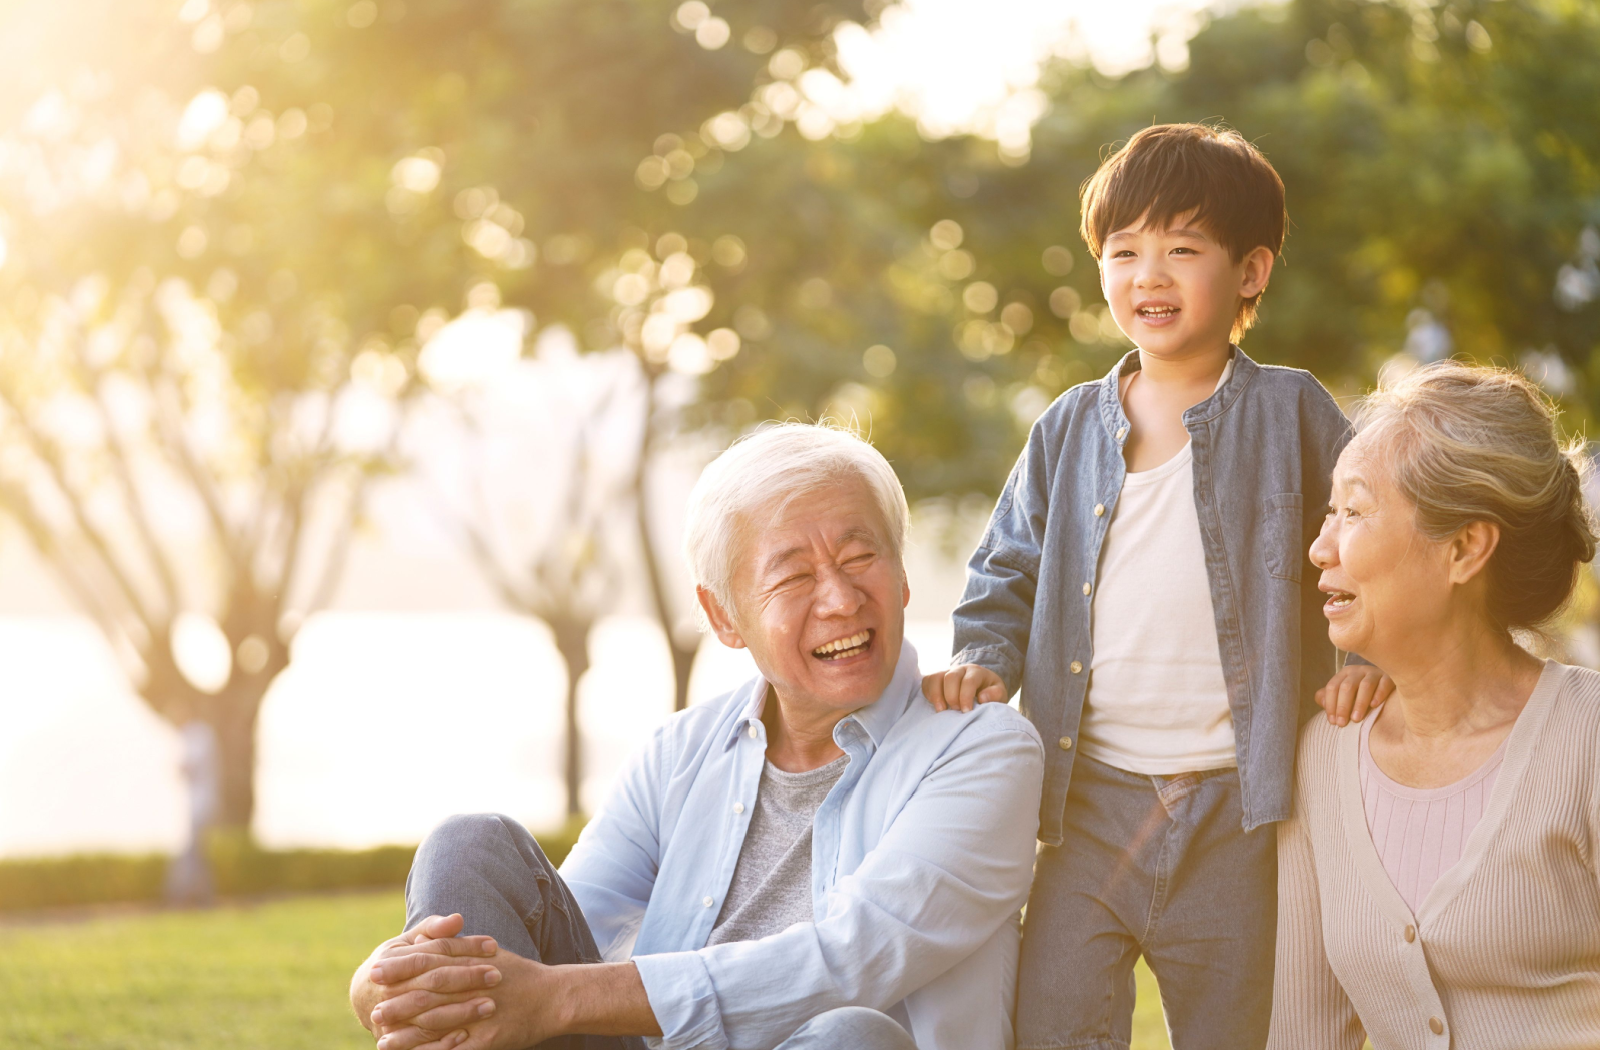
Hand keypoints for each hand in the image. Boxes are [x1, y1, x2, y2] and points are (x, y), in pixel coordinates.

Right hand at [350, 914, 498, 1043]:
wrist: (365, 998)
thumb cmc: (398, 962)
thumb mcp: (408, 940)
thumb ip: (433, 929)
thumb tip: (457, 919)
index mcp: (391, 960)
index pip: (433, 952)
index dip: (464, 948)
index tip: (493, 946)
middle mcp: (388, 990)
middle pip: (433, 983)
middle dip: (467, 979)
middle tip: (496, 975)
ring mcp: (390, 1017)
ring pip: (429, 1016)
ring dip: (461, 1012)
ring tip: (490, 1006)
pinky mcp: (394, 1040)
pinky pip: (421, 1044)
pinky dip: (443, 1041)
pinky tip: (467, 1035)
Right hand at [922, 664, 1006, 712]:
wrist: (981, 686)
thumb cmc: (990, 692)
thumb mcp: (999, 693)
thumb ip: (995, 695)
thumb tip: (982, 698)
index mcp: (976, 671)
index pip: (969, 680)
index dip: (966, 696)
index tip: (966, 711)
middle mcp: (960, 669)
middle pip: (950, 677)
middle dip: (951, 696)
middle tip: (955, 710)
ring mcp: (946, 672)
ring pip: (935, 677)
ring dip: (936, 695)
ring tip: (941, 710)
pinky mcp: (936, 678)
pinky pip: (927, 681)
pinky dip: (928, 693)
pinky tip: (935, 705)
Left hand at [1315, 663, 1393, 726]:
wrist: (1388, 685)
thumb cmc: (1361, 693)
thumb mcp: (1344, 694)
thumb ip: (1329, 697)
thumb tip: (1321, 701)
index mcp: (1344, 674)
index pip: (1332, 687)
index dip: (1330, 705)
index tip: (1333, 722)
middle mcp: (1358, 671)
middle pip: (1347, 687)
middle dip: (1343, 706)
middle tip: (1342, 724)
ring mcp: (1374, 673)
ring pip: (1365, 685)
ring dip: (1359, 703)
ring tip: (1356, 719)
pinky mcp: (1390, 676)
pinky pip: (1384, 683)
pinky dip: (1379, 693)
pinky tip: (1375, 705)